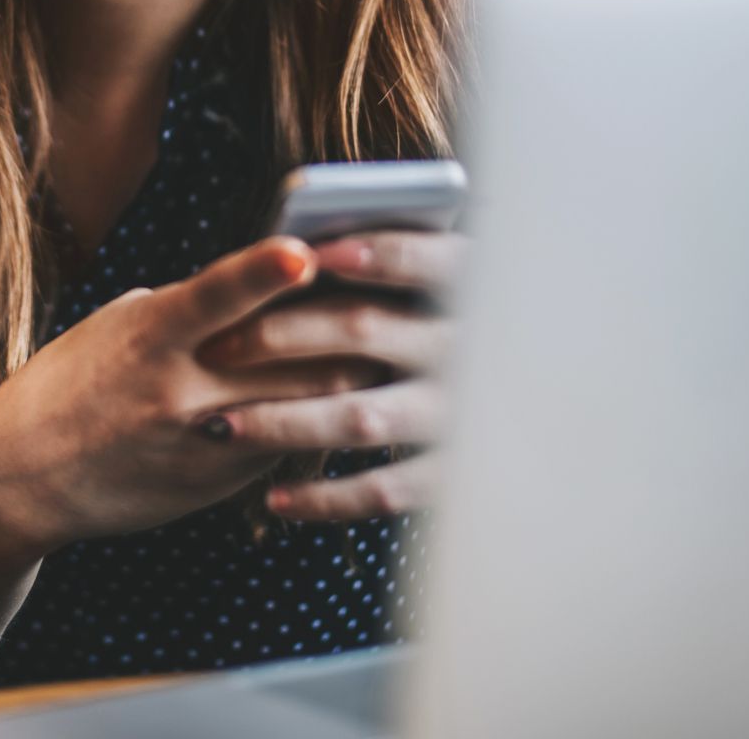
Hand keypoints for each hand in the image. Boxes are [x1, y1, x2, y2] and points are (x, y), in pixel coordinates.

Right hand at [0, 236, 383, 557]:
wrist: (26, 474)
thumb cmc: (78, 377)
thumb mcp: (123, 323)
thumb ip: (194, 306)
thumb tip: (274, 282)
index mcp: (149, 334)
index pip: (212, 297)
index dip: (262, 273)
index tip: (304, 250)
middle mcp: (178, 389)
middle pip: (288, 355)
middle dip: (347, 324)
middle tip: (394, 293)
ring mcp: (202, 442)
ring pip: (306, 403)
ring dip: (350, 371)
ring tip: (391, 342)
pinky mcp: (218, 483)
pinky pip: (290, 442)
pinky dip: (316, 414)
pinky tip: (338, 396)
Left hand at [196, 230, 462, 520]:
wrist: (533, 418)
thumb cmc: (468, 329)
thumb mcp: (462, 286)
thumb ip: (403, 267)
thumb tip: (306, 249)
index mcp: (473, 289)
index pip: (424, 259)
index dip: (367, 253)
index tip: (306, 255)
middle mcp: (467, 350)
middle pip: (362, 330)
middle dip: (278, 336)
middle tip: (216, 348)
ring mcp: (461, 416)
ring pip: (359, 415)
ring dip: (282, 421)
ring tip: (220, 424)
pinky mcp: (454, 475)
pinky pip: (382, 491)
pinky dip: (325, 498)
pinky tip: (276, 498)